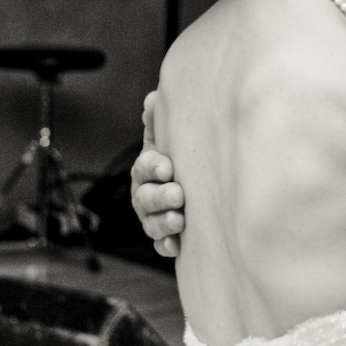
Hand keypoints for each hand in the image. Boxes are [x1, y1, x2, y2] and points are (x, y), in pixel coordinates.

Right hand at [132, 91, 183, 257]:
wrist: (201, 181)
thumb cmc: (182, 156)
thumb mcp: (172, 136)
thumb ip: (161, 121)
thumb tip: (153, 100)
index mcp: (147, 169)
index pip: (144, 167)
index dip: (153, 166)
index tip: (167, 166)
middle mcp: (145, 194)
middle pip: (145, 197)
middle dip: (160, 196)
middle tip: (178, 194)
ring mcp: (154, 217)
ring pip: (152, 223)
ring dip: (164, 223)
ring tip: (180, 220)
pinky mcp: (166, 237)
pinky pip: (162, 245)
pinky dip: (167, 245)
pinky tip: (177, 245)